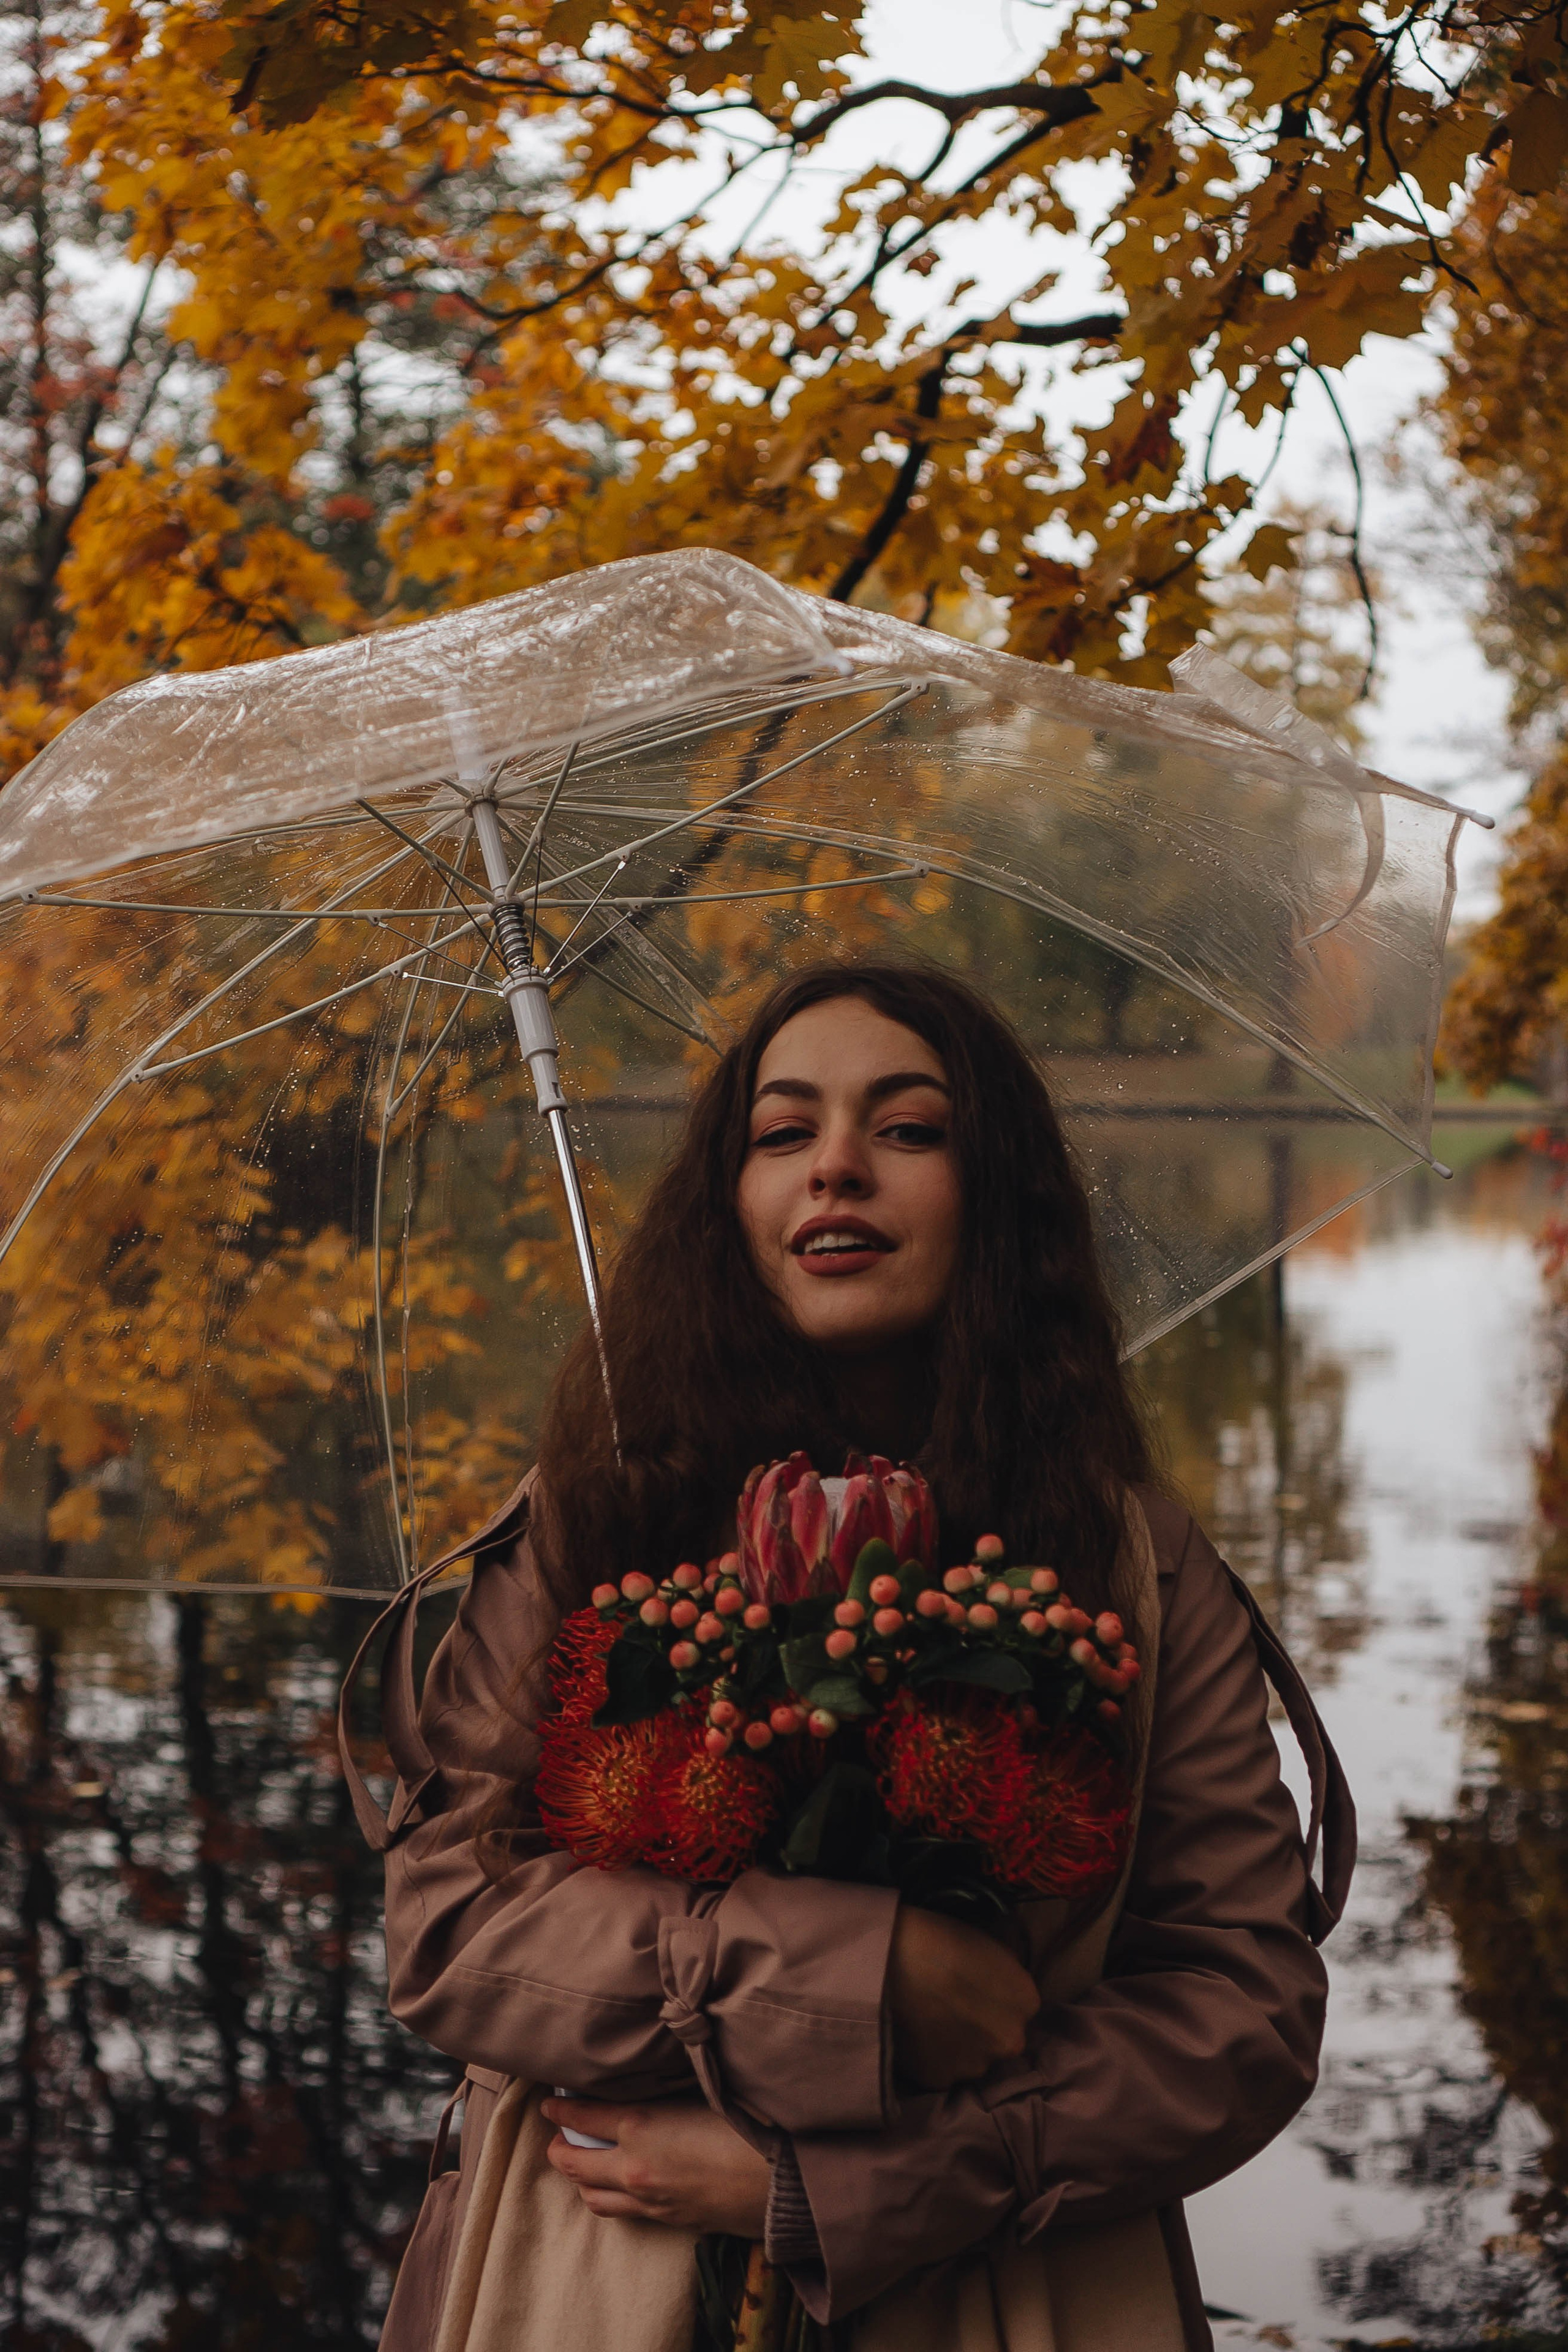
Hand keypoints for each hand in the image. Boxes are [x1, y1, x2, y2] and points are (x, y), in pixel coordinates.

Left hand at [541, 2096, 770, 2236]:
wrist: (784, 2182)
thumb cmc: (749, 2125)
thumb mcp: (701, 2093)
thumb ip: (665, 2090)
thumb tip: (646, 2080)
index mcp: (640, 2126)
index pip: (582, 2116)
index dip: (561, 2109)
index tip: (549, 2103)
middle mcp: (634, 2168)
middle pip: (574, 2164)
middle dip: (559, 2149)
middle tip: (557, 2135)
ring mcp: (650, 2201)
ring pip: (593, 2197)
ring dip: (581, 2178)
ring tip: (582, 2162)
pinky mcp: (669, 2222)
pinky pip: (623, 2213)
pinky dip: (610, 2197)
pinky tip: (619, 2185)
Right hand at [886, 1905, 1040, 2090]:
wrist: (887, 1962)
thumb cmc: (937, 1938)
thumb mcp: (988, 1946)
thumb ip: (1005, 1975)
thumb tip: (1000, 1988)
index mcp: (1026, 2002)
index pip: (1018, 2008)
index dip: (995, 1998)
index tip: (973, 1989)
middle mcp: (1010, 2040)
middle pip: (999, 2038)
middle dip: (981, 2027)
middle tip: (950, 2006)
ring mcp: (976, 2065)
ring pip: (971, 2058)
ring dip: (957, 2046)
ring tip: (928, 2019)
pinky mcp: (942, 2080)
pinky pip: (941, 2070)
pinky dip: (931, 2057)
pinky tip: (916, 2034)